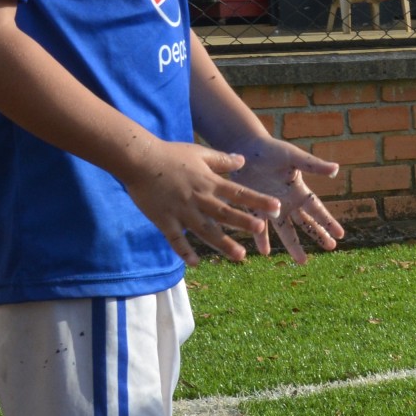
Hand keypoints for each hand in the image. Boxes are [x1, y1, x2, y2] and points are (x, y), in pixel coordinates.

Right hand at [119, 137, 280, 263]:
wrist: (138, 159)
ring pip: (205, 230)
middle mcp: (199, 198)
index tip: (277, 208)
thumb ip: (222, 160)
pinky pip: (176, 239)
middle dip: (244, 222)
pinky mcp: (164, 220)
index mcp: (209, 182)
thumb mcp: (199, 152)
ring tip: (239, 256)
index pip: (239, 193)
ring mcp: (182, 211)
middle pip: (225, 213)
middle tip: (261, 230)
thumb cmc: (169, 154)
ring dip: (223, 244)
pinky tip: (195, 263)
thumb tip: (243, 160)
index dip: (258, 200)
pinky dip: (185, 251)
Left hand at [218, 134, 344, 263]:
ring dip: (293, 245)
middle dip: (318, 235)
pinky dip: (261, 239)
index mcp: (299, 190)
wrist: (248, 147)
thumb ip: (313, 165)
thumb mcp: (294, 157)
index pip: (317, 209)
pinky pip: (259, 226)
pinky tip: (264, 252)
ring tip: (302, 261)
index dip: (328, 222)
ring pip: (285, 230)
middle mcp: (287, 202)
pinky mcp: (254, 207)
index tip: (340, 234)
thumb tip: (336, 169)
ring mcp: (271, 207)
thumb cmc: (272, 150)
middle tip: (331, 248)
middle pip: (305, 223)